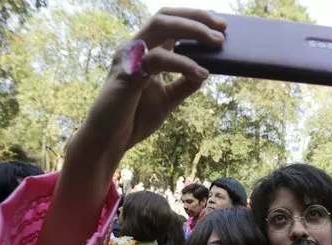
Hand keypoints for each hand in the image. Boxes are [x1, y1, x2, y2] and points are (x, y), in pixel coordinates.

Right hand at [34, 8, 225, 244]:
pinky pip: (158, 59)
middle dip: (196, 17)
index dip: (194, 19)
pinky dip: (183, 64)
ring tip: (216, 43)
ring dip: (192, 31)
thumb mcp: (167, 99)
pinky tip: (200, 73)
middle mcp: (135, 47)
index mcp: (144, 51)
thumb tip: (207, 71)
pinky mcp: (127, 73)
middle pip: (165, 16)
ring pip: (161, 27)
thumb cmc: (134, 118)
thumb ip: (184, 84)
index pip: (169, 22)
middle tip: (222, 28)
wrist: (110, 140)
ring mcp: (129, 57)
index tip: (219, 26)